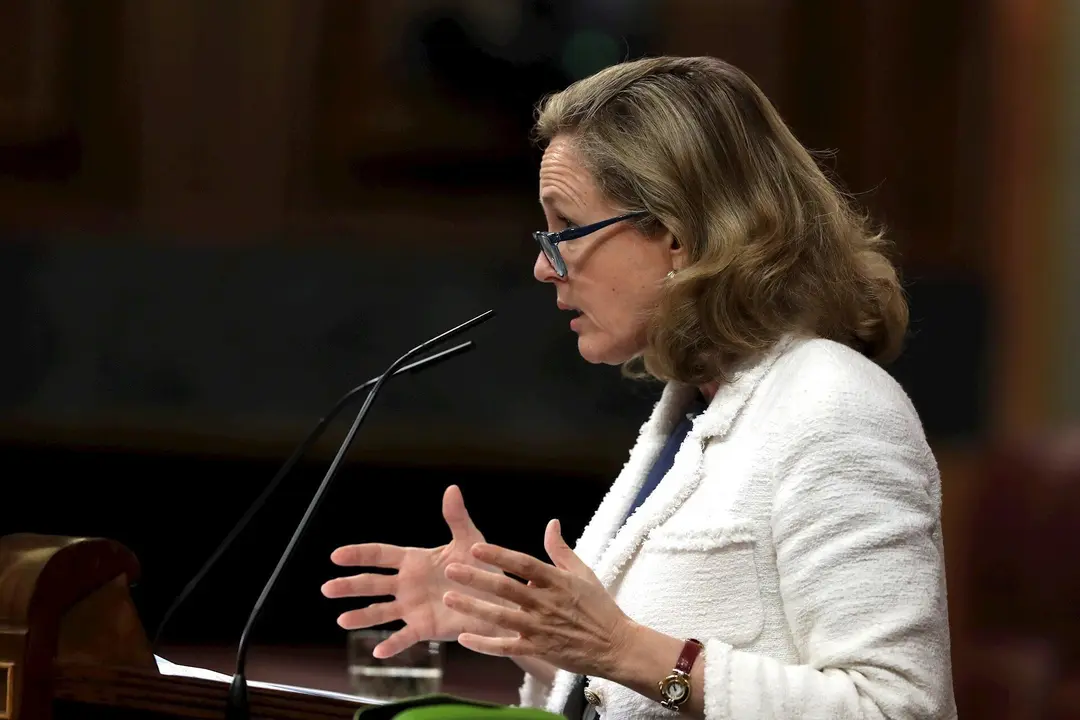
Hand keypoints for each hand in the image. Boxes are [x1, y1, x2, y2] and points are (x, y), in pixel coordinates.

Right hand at [321, 485, 506, 658]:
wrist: (497, 597)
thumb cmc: (481, 566)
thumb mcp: (469, 539)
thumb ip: (456, 517)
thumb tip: (452, 489)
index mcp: (413, 561)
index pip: (379, 555)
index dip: (358, 554)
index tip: (336, 555)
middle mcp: (407, 584)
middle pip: (372, 584)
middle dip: (349, 586)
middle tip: (327, 588)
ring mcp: (413, 607)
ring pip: (381, 612)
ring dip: (361, 617)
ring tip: (341, 620)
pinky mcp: (424, 627)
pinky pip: (404, 637)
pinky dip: (392, 645)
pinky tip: (377, 652)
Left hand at [442, 518, 634, 678]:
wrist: (617, 646)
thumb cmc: (600, 607)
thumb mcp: (584, 573)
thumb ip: (561, 549)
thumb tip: (551, 523)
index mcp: (557, 581)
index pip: (523, 564)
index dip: (499, 555)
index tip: (475, 547)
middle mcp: (546, 603)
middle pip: (506, 588)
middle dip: (477, 578)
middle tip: (450, 569)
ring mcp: (541, 628)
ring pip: (501, 617)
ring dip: (473, 608)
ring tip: (449, 598)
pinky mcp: (540, 650)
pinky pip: (507, 647)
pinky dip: (485, 644)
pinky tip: (463, 637)